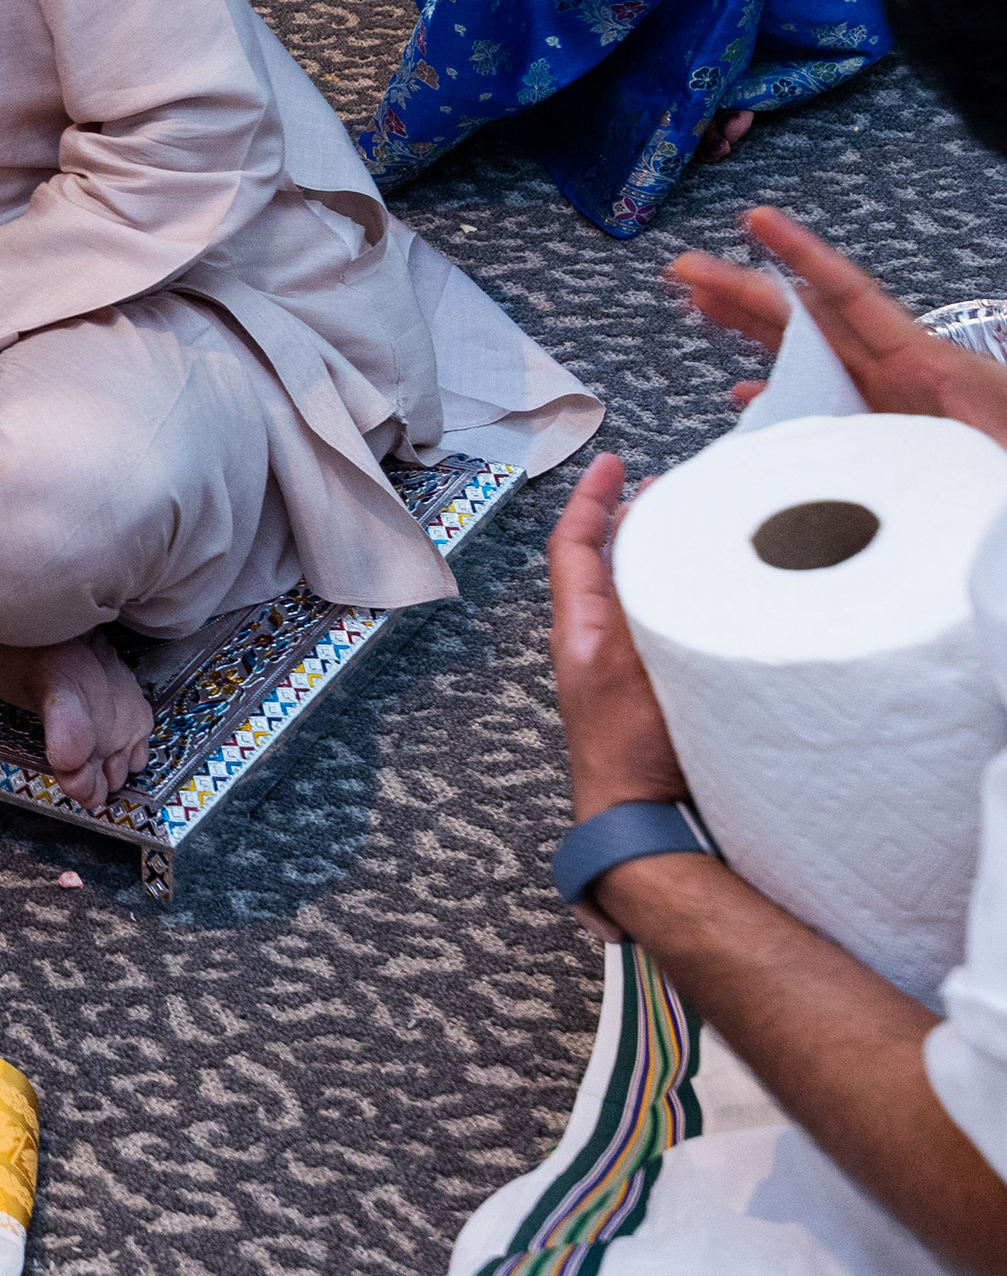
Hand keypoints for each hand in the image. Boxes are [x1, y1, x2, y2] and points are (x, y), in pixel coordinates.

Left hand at [549, 451, 689, 832]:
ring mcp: (625, 673)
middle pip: (610, 565)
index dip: (592, 501)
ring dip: (665, 561)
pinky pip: (664, 630)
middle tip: (676, 490)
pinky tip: (719, 596)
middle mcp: (596, 647)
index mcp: (581, 633)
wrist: (645, 832)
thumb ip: (636, 608)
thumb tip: (645, 546)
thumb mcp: (632, 667)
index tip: (613, 464)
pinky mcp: (656, 697)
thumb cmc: (633, 757)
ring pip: (640, 596)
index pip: (576, 548)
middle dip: (637, 522)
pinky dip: (684, 601)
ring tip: (700, 529)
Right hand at [672, 205, 1006, 441]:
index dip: (803, 256)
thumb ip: (973, 450)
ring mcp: (892, 408)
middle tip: (685, 270)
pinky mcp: (888, 438)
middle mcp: (903, 381)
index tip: (758, 219)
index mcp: (929, 370)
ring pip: (809, 357)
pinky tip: (748, 392)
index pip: (852, 299)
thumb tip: (937, 461)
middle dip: (746, 290)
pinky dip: (781, 393)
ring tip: (697, 307)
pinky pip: (824, 406)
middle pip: (812, 321)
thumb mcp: (999, 456)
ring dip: (752, 330)